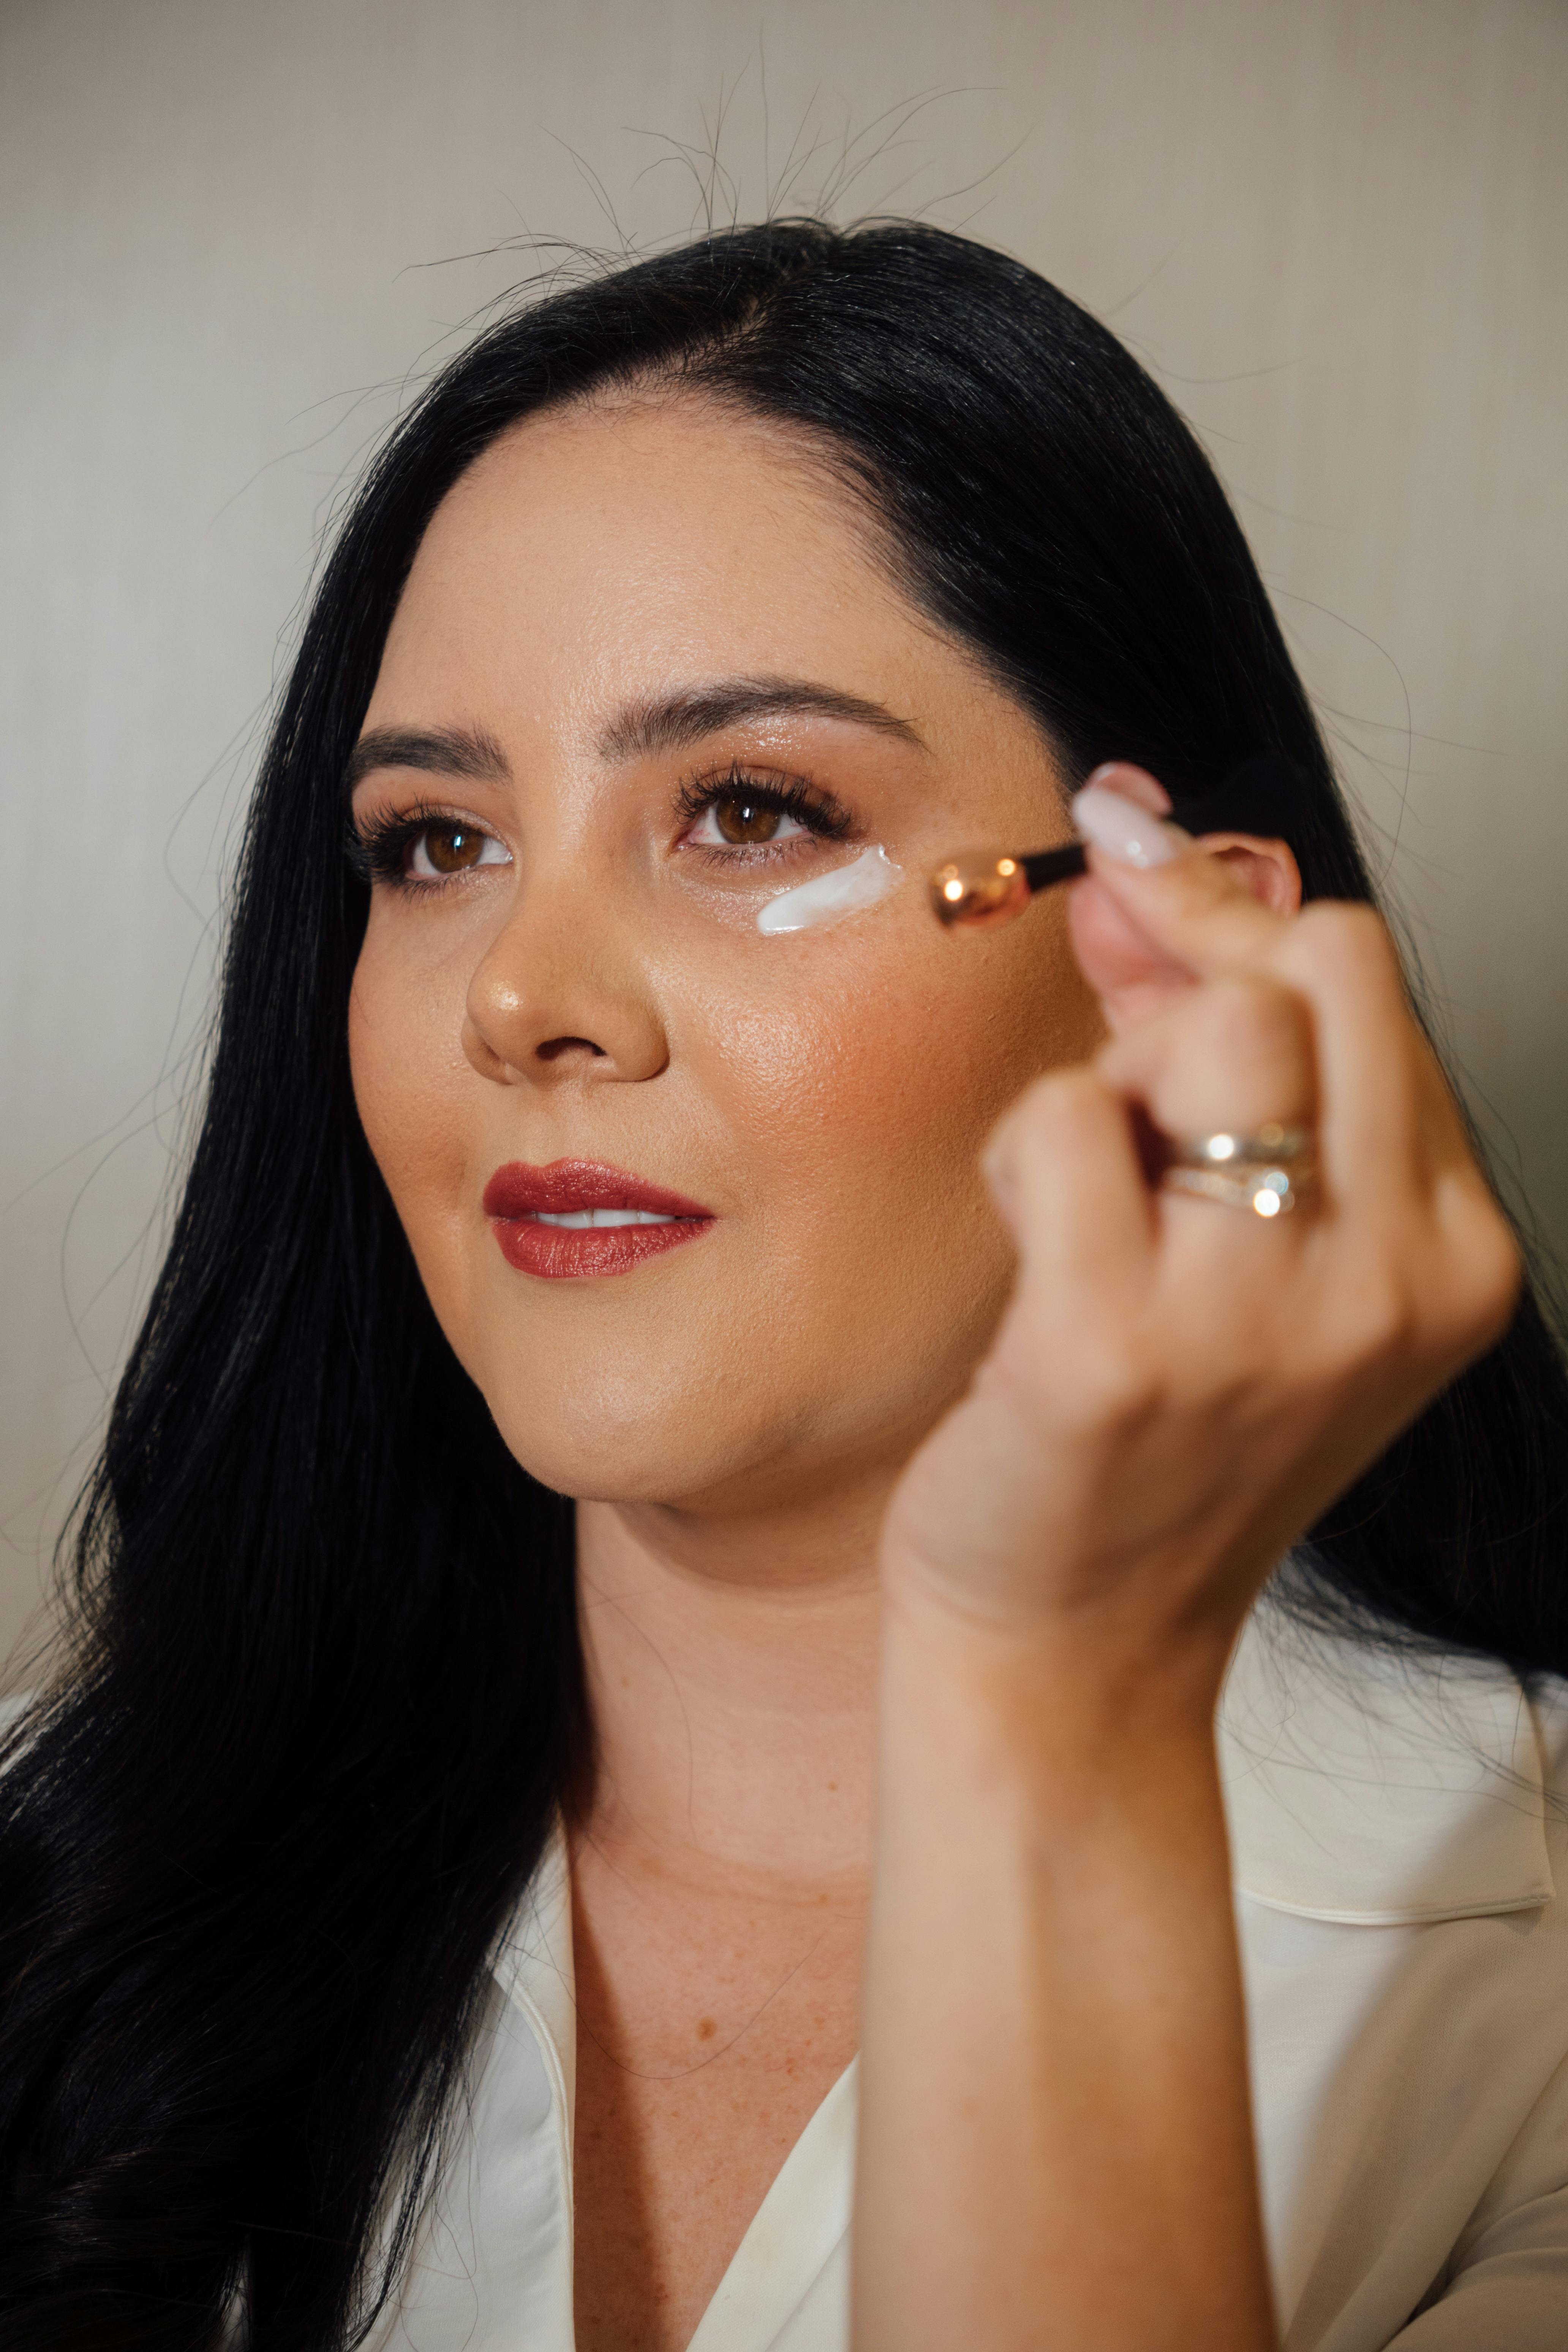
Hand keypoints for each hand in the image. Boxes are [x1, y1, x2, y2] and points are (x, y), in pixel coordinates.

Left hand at [882, 767, 1519, 1706]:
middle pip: (1305, 966)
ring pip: (1198, 1032)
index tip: (1140, 861)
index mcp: (1452, 1252)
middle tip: (1118, 1058)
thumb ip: (1219, 1049)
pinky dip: (1024, 1160)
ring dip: (1108, 1087)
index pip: (1363, 973)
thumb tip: (1152, 859)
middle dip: (1187, 974)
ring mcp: (1261, 1319)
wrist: (1082, 1637)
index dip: (1230, 907)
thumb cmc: (1161, 1433)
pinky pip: (1061, 1121)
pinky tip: (1035, 1251)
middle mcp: (1387, 1281)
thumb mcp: (1252, 1241)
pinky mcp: (1115, 1351)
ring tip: (1090, 1201)